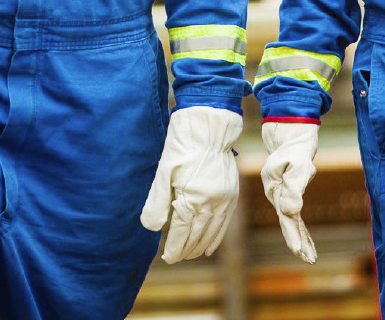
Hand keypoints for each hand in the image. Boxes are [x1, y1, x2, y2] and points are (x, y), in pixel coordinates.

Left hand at [140, 106, 242, 262]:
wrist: (208, 127)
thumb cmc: (182, 146)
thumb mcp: (163, 172)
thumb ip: (157, 202)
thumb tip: (152, 228)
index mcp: (192, 198)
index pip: (182, 232)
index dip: (174, 247)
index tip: (166, 257)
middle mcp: (211, 203)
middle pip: (197, 235)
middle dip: (185, 250)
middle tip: (174, 258)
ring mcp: (224, 199)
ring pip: (212, 231)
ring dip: (200, 246)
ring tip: (190, 255)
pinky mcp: (232, 194)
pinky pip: (225, 223)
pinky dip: (217, 236)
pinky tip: (210, 246)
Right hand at [260, 121, 318, 263]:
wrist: (290, 135)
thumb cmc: (295, 148)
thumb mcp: (297, 164)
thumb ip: (294, 187)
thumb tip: (292, 211)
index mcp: (275, 189)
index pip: (285, 217)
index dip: (292, 234)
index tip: (299, 250)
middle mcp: (276, 195)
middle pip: (287, 223)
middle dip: (297, 242)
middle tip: (309, 259)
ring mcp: (281, 195)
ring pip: (292, 222)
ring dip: (301, 239)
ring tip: (311, 257)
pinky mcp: (289, 193)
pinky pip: (295, 215)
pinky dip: (301, 229)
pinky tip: (308, 242)